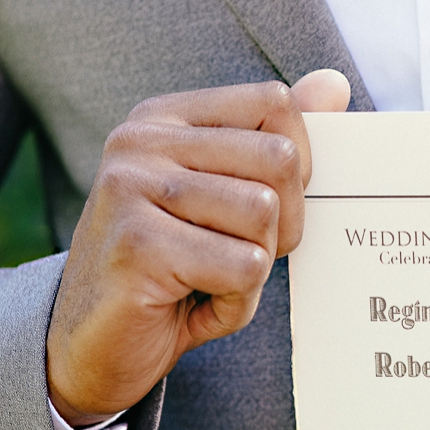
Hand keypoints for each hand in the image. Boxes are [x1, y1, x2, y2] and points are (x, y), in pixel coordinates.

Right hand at [45, 69, 351, 422]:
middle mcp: (140, 142)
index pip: (276, 103)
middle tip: (239, 254)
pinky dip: (236, 300)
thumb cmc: (177, 267)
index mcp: (165, 118)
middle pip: (280, 159)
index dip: (296, 165)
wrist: (95, 346)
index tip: (262, 204)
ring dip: (255, 266)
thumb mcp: (228, 196)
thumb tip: (335, 82)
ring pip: (264, 214)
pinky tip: (193, 302)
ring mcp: (130, 188)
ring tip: (208, 277)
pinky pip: (243, 267)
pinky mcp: (136, 245)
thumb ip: (276, 139)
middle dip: (284, 223)